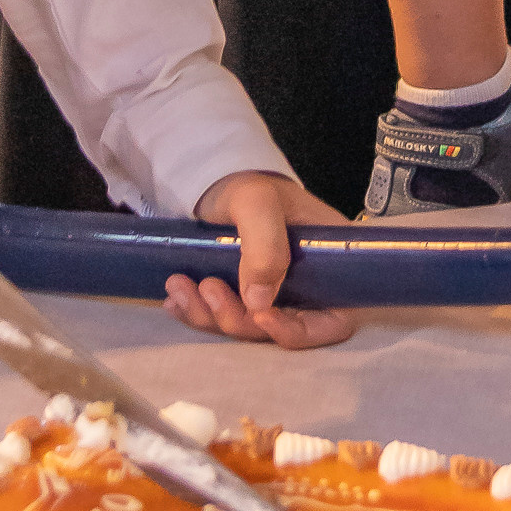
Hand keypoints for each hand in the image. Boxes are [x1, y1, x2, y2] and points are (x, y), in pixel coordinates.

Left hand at [171, 173, 356, 348]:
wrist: (218, 179)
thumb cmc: (248, 185)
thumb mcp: (258, 202)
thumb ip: (265, 246)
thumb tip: (259, 303)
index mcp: (330, 263)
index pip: (334, 320)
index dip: (300, 331)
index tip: (262, 317)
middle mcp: (309, 286)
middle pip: (282, 329)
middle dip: (239, 319)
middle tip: (207, 288)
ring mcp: (277, 294)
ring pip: (248, 328)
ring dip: (210, 316)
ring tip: (178, 285)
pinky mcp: (246, 297)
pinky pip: (225, 319)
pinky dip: (198, 314)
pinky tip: (175, 300)